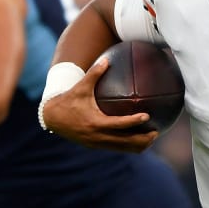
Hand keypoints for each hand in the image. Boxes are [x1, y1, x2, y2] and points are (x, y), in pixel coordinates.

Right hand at [40, 57, 158, 152]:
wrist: (52, 118)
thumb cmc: (68, 100)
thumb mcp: (80, 87)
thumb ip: (94, 73)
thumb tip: (107, 59)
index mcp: (95, 123)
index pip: (119, 124)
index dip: (133, 122)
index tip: (147, 116)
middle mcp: (97, 136)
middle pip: (125, 142)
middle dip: (142, 140)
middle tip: (156, 132)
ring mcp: (97, 143)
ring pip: (122, 148)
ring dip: (137, 145)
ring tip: (152, 138)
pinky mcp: (96, 146)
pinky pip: (116, 148)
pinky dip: (128, 145)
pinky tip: (139, 139)